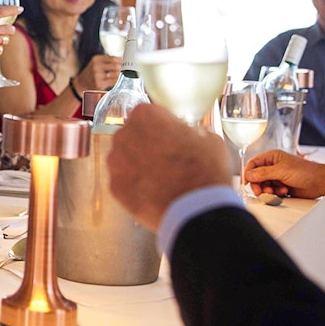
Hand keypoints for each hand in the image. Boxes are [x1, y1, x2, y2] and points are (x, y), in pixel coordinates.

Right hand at [72, 53, 122, 91]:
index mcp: (96, 59)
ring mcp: (97, 75)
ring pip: (115, 73)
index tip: (125, 63)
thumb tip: (122, 60)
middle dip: (122, 68)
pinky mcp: (99, 84)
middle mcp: (96, 66)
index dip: (121, 61)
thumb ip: (107, 61)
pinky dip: (117, 81)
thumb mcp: (96, 63)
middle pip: (115, 65)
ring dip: (120, 75)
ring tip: (122, 75)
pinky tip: (117, 81)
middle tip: (126, 70)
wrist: (81, 83)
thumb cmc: (91, 73)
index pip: (113, 58)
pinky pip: (113, 81)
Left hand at [107, 104, 230, 231]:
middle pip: (133, 135)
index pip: (148, 114)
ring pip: (125, 158)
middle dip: (146, 144)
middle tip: (167, 158)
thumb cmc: (205, 172)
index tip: (171, 136)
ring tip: (161, 178)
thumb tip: (192, 135)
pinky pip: (124, 181)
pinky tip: (153, 192)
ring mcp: (116, 162)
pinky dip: (135, 186)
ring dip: (138, 164)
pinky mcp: (114, 187)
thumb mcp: (210, 141)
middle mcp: (124, 135)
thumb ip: (192, 132)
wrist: (196, 211)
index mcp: (146, 116)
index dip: (161, 126)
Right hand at [243, 150, 324, 198]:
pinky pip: (272, 191)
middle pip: (256, 176)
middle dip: (258, 184)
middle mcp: (273, 166)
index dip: (248, 173)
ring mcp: (278, 177)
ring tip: (276, 191)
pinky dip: (276, 193)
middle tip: (260, 192)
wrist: (321, 182)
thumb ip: (263, 173)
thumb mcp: (282, 171)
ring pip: (264, 185)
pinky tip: (284, 191)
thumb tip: (248, 175)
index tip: (247, 182)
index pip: (253, 164)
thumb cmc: (305, 172)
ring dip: (268, 190)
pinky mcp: (282, 186)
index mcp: (272, 157)